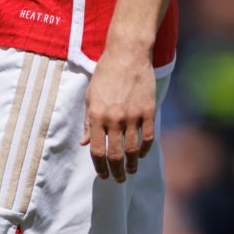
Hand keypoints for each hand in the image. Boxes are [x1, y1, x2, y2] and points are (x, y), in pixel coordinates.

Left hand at [80, 47, 156, 182]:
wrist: (127, 54)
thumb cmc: (106, 73)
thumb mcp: (91, 96)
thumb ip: (89, 121)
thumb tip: (85, 143)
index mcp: (97, 115)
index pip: (97, 151)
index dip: (100, 168)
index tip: (103, 175)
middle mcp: (114, 119)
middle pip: (115, 156)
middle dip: (116, 172)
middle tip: (118, 179)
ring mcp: (132, 116)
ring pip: (133, 150)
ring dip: (132, 165)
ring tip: (130, 171)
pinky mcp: (148, 111)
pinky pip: (148, 137)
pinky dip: (145, 149)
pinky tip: (142, 154)